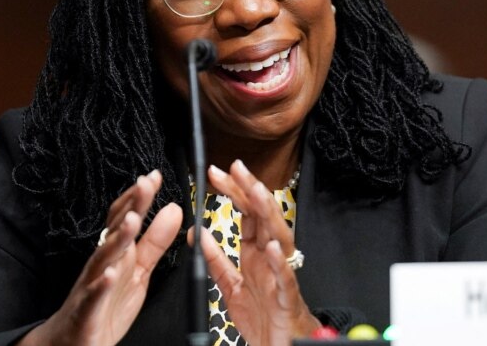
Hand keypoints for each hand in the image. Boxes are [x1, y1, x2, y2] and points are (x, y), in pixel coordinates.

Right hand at [20, 170, 182, 345]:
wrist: (74, 341)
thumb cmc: (106, 303)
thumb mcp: (139, 270)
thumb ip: (156, 241)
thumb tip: (173, 209)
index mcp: (117, 251)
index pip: (126, 217)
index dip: (140, 197)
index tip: (154, 176)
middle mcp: (103, 262)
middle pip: (116, 229)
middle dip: (130, 207)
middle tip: (145, 185)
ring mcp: (92, 284)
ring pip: (104, 258)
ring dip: (117, 238)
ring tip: (131, 220)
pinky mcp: (87, 309)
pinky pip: (93, 295)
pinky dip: (101, 284)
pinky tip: (110, 274)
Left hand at [197, 160, 320, 345]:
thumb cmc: (263, 317)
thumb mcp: (230, 286)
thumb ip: (216, 261)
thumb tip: (199, 234)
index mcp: (255, 254)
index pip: (246, 214)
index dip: (234, 192)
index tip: (218, 173)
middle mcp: (270, 258)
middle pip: (262, 217)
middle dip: (249, 191)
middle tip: (236, 168)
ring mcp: (280, 274)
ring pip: (278, 238)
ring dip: (267, 214)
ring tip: (255, 194)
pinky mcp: (287, 296)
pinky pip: (284, 276)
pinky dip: (278, 261)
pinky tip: (270, 246)